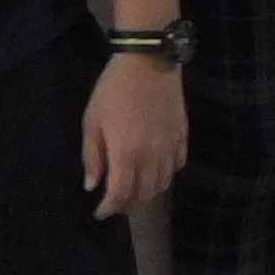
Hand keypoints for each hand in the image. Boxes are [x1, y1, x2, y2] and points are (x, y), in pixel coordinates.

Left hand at [84, 55, 187, 217]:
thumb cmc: (113, 90)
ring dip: (147, 193)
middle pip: (143, 195)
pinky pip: (176, 166)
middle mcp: (151, 157)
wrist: (148, 62)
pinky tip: (155, 170)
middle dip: (128, 205)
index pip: (120, 194)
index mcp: (126, 154)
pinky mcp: (182, 137)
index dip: (109, 208)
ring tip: (134, 191)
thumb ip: (92, 156)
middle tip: (116, 204)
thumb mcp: (92, 121)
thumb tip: (92, 185)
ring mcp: (170, 148)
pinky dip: (165, 175)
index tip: (100, 212)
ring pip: (162, 184)